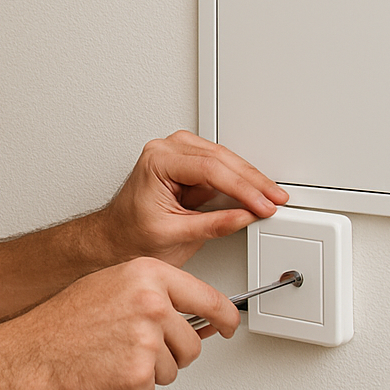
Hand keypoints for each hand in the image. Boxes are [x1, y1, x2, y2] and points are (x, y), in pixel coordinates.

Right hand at [0, 257, 239, 389]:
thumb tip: (192, 312)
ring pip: (174, 370)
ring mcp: (147, 341)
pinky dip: (132, 388)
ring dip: (150, 371)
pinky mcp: (139, 375)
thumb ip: (154, 293)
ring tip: (115, 356)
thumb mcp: (112, 285)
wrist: (35, 351)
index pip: (208, 299)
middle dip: (174, 353)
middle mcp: (152, 304)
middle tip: (140, 349)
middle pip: (193, 343)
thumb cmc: (66, 320)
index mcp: (148, 276)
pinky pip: (151, 389)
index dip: (225, 317)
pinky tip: (108, 371)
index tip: (229, 325)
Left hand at [98, 131, 287, 264]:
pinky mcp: (185, 164)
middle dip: (251, 181)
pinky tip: (253, 192)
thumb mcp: (174, 235)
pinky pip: (217, 166)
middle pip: (219, 158)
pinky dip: (236, 180)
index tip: (262, 204)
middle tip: (274, 199)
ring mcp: (175, 154)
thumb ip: (213, 225)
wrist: (114, 238)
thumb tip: (245, 216)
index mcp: (157, 162)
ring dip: (248, 179)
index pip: (209, 169)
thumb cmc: (130, 236)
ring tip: (269, 197)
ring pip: (222, 159)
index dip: (241, 188)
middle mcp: (164, 151)